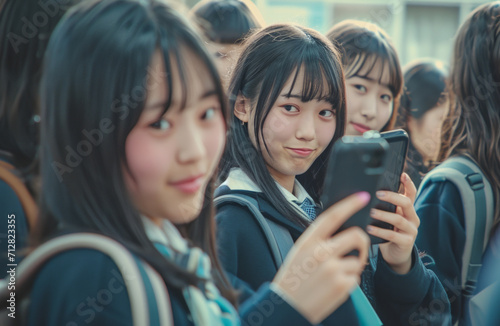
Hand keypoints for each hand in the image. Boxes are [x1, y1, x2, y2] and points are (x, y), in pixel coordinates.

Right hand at [272, 192, 370, 323]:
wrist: (287, 307)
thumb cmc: (294, 278)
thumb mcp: (300, 252)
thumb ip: (319, 240)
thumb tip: (343, 230)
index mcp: (308, 241)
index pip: (332, 216)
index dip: (349, 204)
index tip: (363, 196)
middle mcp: (320, 253)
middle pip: (356, 236)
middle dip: (363, 242)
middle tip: (359, 250)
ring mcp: (332, 270)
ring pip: (356, 261)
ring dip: (350, 269)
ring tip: (333, 277)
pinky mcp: (342, 286)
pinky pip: (355, 278)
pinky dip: (348, 283)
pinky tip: (333, 288)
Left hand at [367, 173, 419, 273]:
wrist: (396, 254)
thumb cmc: (389, 231)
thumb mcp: (389, 217)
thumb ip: (384, 206)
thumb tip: (364, 194)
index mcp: (408, 210)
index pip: (412, 193)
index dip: (408, 184)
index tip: (402, 174)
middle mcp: (412, 218)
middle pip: (406, 203)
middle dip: (392, 196)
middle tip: (378, 194)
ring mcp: (411, 230)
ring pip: (399, 219)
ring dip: (384, 215)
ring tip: (371, 212)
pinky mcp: (406, 242)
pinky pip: (393, 236)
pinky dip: (380, 231)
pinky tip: (369, 228)